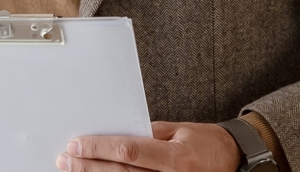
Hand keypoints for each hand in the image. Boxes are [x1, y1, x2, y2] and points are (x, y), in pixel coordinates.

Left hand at [60, 121, 239, 171]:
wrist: (233, 160)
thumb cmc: (206, 143)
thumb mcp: (179, 130)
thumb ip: (147, 134)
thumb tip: (113, 136)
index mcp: (176, 158)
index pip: (129, 152)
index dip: (99, 149)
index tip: (77, 144)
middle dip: (89, 166)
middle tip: (66, 159)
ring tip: (72, 170)